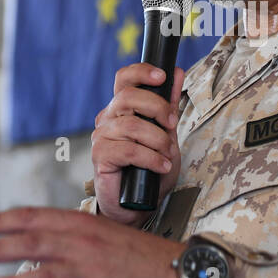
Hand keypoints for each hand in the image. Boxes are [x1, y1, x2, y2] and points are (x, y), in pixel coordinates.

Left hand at [0, 207, 184, 277]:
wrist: (176, 272)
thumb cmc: (138, 254)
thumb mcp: (102, 232)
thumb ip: (70, 234)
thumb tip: (36, 239)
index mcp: (81, 224)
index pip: (32, 218)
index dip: (0, 221)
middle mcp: (82, 244)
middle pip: (30, 243)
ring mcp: (91, 272)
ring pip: (42, 276)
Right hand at [91, 62, 184, 224]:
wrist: (136, 205)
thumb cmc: (149, 171)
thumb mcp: (167, 135)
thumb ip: (169, 106)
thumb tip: (177, 73)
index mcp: (121, 109)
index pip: (124, 78)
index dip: (142, 72)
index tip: (163, 76)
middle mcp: (108, 119)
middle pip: (128, 96)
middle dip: (158, 107)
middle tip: (173, 124)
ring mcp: (102, 137)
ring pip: (132, 125)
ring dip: (158, 140)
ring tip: (167, 155)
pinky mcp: (100, 156)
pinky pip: (129, 150)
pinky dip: (151, 157)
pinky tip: (161, 165)